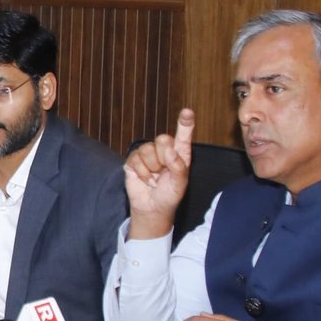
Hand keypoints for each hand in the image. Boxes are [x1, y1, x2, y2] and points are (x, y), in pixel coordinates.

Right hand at [124, 109, 194, 239]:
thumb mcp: (180, 184)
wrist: (152, 208)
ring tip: (155, 178)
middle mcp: (164, 150)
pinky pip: (136, 159)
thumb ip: (178, 167)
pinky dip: (142, 173)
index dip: (185, 123)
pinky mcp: (133, 160)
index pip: (183, 135)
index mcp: (180, 153)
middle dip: (163, 157)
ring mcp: (147, 154)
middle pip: (163, 139)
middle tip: (164, 172)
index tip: (187, 112)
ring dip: (152, 169)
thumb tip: (169, 151)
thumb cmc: (169, 195)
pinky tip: (146, 180)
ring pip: (148, 149)